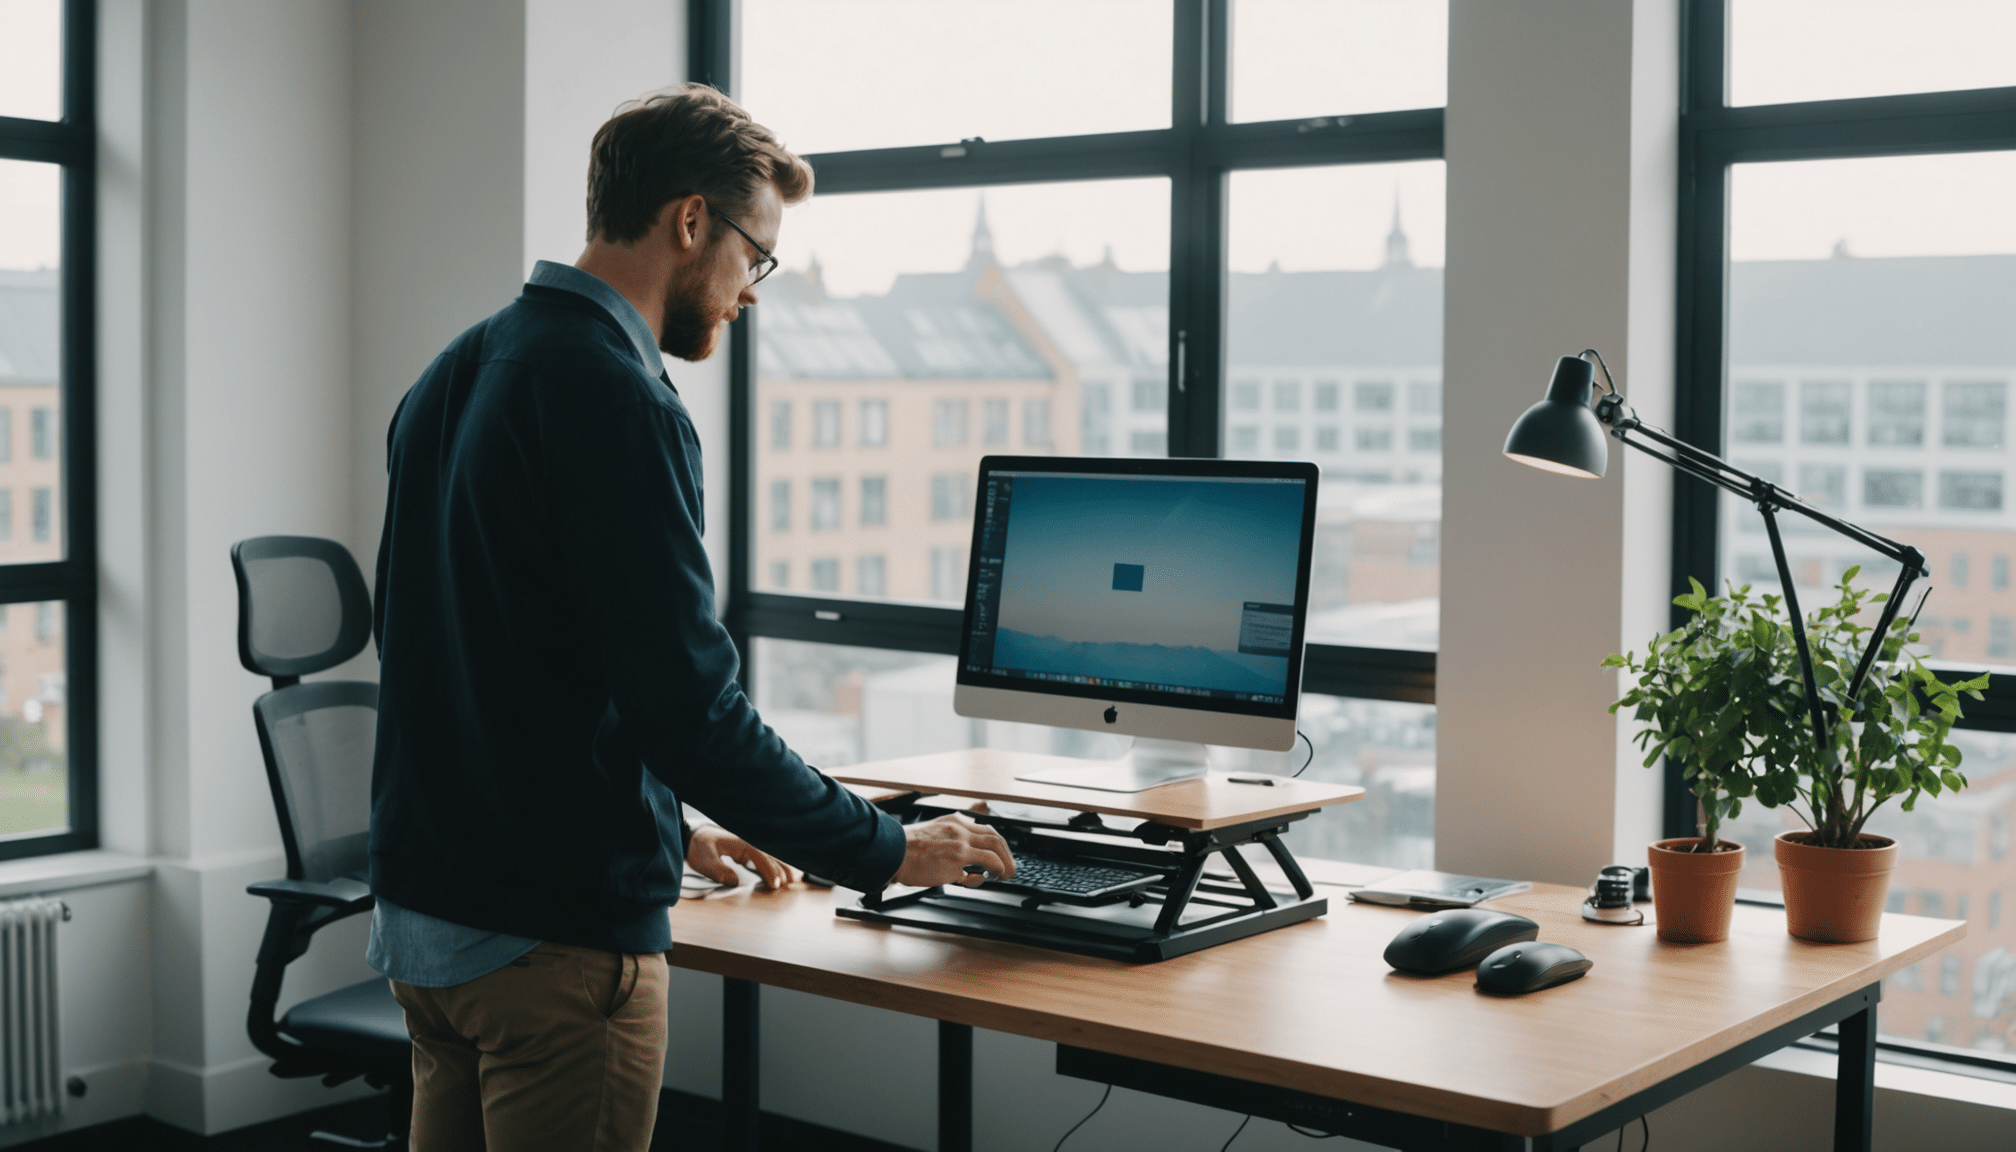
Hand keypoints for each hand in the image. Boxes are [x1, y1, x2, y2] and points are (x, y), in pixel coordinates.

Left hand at [687, 826, 793, 889]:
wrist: (692, 837)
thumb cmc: (698, 846)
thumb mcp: (703, 859)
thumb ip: (718, 869)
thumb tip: (735, 881)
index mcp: (741, 843)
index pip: (760, 856)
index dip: (769, 870)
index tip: (776, 883)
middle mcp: (748, 843)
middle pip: (770, 855)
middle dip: (782, 868)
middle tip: (791, 882)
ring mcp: (748, 847)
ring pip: (769, 856)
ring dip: (782, 866)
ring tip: (794, 878)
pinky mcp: (745, 853)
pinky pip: (763, 859)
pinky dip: (773, 866)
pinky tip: (780, 874)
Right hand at [893, 814, 1016, 887]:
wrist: (890, 852)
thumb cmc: (905, 850)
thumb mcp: (930, 837)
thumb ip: (947, 842)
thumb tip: (960, 862)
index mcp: (953, 821)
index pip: (983, 828)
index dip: (995, 843)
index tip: (1000, 853)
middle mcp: (959, 827)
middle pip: (994, 836)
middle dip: (1006, 852)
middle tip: (1009, 866)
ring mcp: (960, 841)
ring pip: (995, 846)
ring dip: (1005, 862)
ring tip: (1006, 873)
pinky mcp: (957, 856)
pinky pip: (987, 862)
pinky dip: (996, 868)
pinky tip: (991, 877)